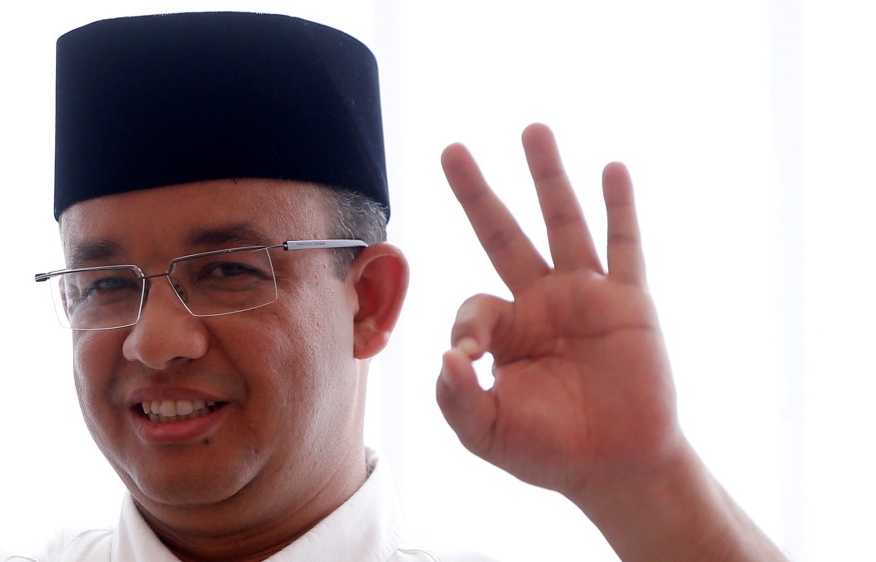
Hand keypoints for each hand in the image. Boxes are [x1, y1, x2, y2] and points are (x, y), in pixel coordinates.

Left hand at [437, 123, 678, 496]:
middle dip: (478, 194)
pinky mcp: (630, 303)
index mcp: (506, 330)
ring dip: (547, 178)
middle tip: (451, 150)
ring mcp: (586, 296)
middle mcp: (542, 301)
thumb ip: (457, 400)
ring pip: (563, 224)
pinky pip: (624, 248)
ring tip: (532, 130)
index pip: (476, 305)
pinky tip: (612, 170)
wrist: (617, 469)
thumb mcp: (486, 433)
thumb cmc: (548, 451)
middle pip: (503, 234)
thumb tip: (445, 356)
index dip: (469, 327)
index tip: (471, 358)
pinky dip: (620, 209)